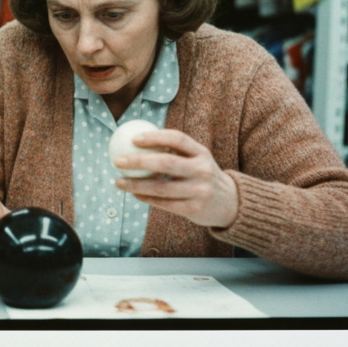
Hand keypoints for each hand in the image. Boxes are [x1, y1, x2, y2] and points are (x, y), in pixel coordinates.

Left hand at [113, 129, 238, 228]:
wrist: (229, 203)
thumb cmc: (201, 175)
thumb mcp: (196, 158)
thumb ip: (174, 150)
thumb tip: (135, 138)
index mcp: (202, 153)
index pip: (178, 139)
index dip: (155, 137)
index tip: (133, 139)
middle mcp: (203, 170)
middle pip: (167, 163)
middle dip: (138, 161)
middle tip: (118, 161)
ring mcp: (200, 191)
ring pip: (161, 187)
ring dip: (135, 184)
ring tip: (118, 181)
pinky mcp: (194, 209)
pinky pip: (164, 204)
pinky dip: (146, 198)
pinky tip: (133, 193)